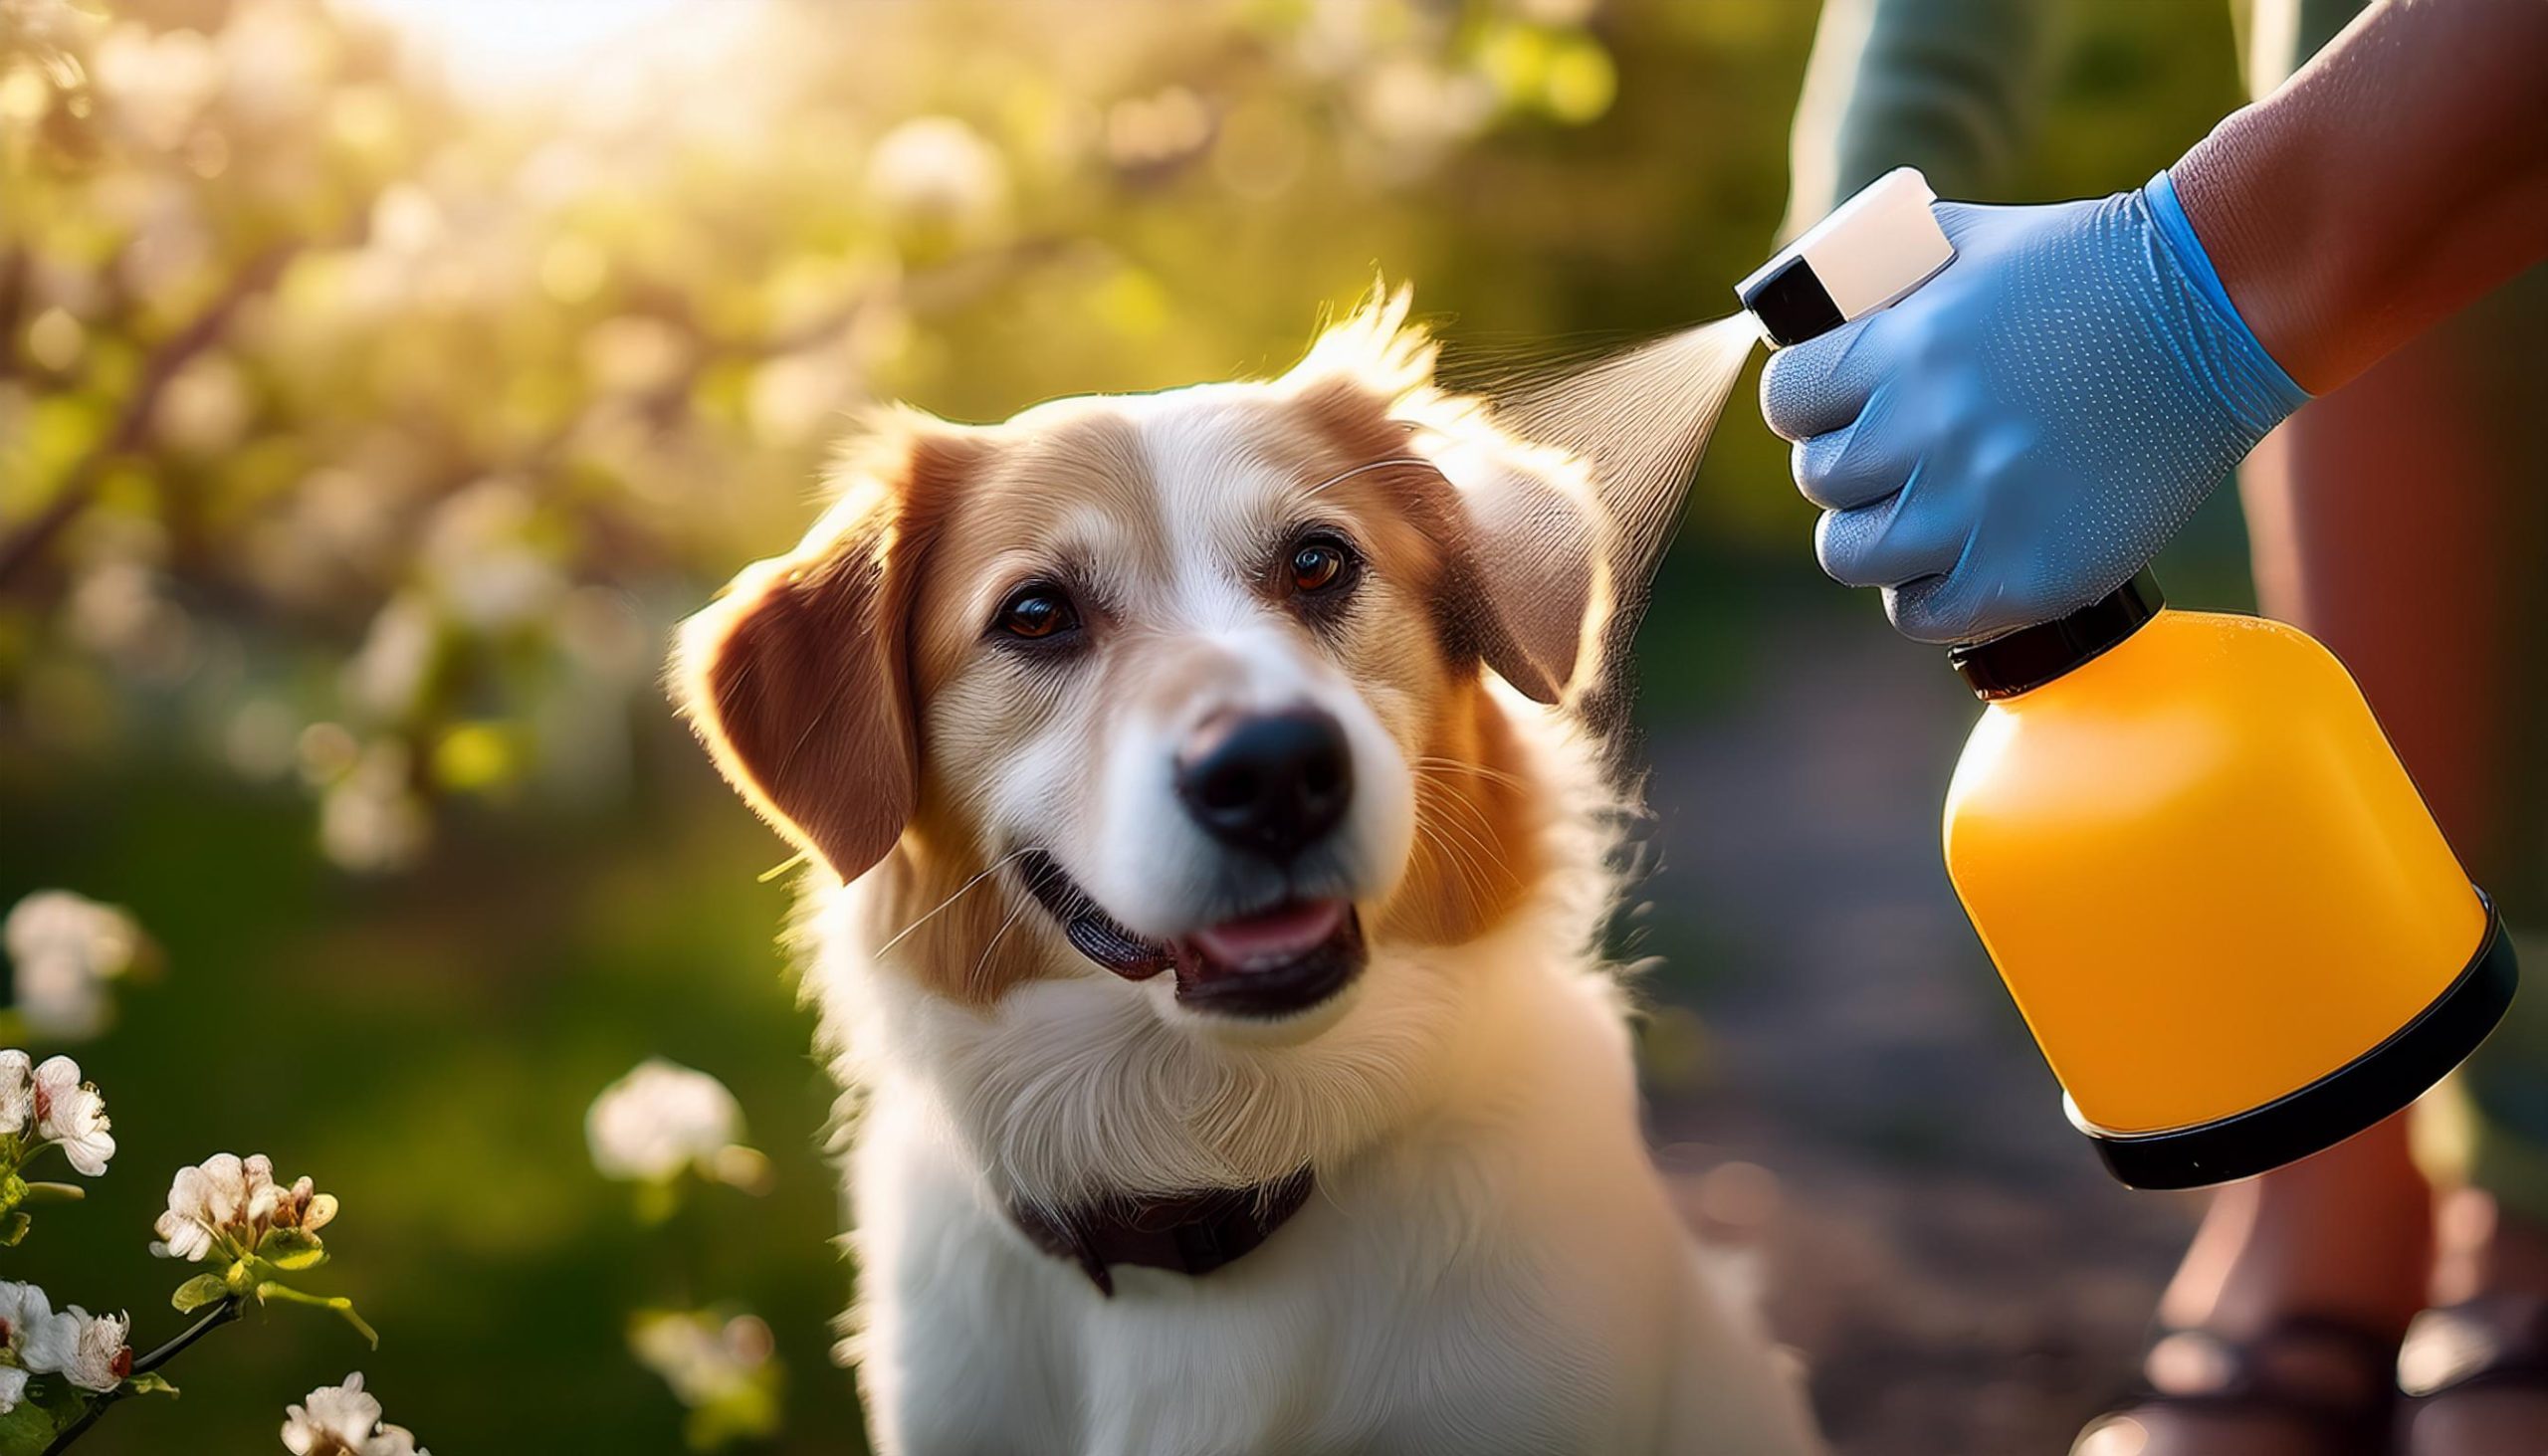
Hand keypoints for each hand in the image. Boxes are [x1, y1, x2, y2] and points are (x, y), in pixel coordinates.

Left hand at [1759, 176, 2307, 643]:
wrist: (2216, 308)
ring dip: (1876, 533)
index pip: (1788, 400)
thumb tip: (1797, 307)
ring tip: (1922, 509)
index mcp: (1903, 348)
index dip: (1809, 404)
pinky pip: (1922, 613)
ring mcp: (1979, 508)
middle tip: (1897, 454)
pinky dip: (1928, 592)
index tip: (1839, 406)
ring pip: (1852, 554)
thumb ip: (1872, 273)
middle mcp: (1930, 431)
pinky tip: (1955, 560)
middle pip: (1820, 479)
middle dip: (1849, 465)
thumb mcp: (1964, 239)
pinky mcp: (2030, 571)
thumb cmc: (2083, 267)